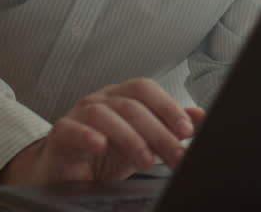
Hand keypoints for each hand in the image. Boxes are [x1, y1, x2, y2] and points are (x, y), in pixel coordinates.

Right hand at [0, 78, 205, 186]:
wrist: (66, 172)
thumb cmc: (104, 154)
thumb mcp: (143, 142)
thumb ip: (169, 127)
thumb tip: (200, 117)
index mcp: (122, 97)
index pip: (146, 89)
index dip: (168, 106)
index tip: (187, 131)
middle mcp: (101, 100)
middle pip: (131, 105)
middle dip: (158, 131)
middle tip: (174, 155)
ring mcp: (78, 114)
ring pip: (105, 115)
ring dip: (130, 138)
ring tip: (145, 161)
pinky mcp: (60, 133)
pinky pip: (71, 129)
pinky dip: (87, 136)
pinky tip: (100, 145)